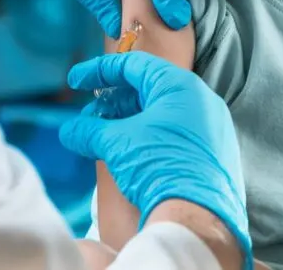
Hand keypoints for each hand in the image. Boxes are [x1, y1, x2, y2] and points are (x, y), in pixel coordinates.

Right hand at [59, 53, 250, 264]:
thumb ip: (90, 131)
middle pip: (147, 90)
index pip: (134, 65)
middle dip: (112, 103)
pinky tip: (128, 154)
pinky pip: (175, 134)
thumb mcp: (117, 143)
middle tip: (89, 118)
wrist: (197, 217)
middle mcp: (201, 100)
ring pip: (161, 114)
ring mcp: (211, 127)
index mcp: (180, 86)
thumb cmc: (159, 167)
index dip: (100, 71)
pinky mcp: (213, 153)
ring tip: (102, 139)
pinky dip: (147, 138)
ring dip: (127, 123)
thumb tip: (69, 131)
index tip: (76, 81)